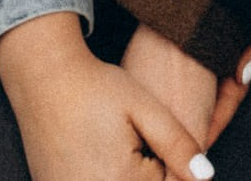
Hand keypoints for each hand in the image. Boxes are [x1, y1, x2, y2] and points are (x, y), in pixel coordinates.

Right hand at [0, 12, 215, 180]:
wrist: (44, 79)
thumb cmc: (96, 88)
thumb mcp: (144, 108)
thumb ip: (177, 144)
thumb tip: (206, 177)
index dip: (169, 164)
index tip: (151, 135)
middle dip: (150, 167)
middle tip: (127, 135)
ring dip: (128, 172)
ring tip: (112, 140)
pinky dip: (105, 174)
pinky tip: (98, 150)